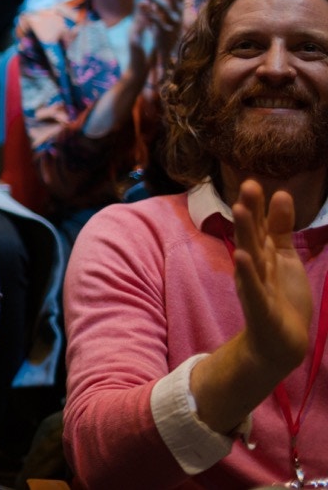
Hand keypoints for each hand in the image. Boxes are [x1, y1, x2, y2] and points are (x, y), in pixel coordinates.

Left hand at [128, 0, 186, 76]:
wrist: (169, 51)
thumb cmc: (165, 26)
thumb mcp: (164, 8)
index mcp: (179, 4)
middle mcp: (178, 12)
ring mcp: (172, 22)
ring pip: (165, 6)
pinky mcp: (163, 33)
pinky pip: (158, 22)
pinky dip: (150, 13)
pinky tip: (141, 4)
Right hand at [232, 180, 311, 373]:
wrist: (281, 341)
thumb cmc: (281, 297)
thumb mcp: (284, 257)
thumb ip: (280, 227)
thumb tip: (281, 193)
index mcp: (262, 254)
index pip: (258, 226)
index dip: (256, 205)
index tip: (252, 181)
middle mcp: (255, 266)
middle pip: (252, 235)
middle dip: (249, 212)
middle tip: (248, 186)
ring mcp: (255, 285)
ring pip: (250, 256)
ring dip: (244, 234)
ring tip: (240, 210)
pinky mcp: (261, 307)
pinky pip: (253, 288)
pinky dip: (247, 273)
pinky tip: (242, 257)